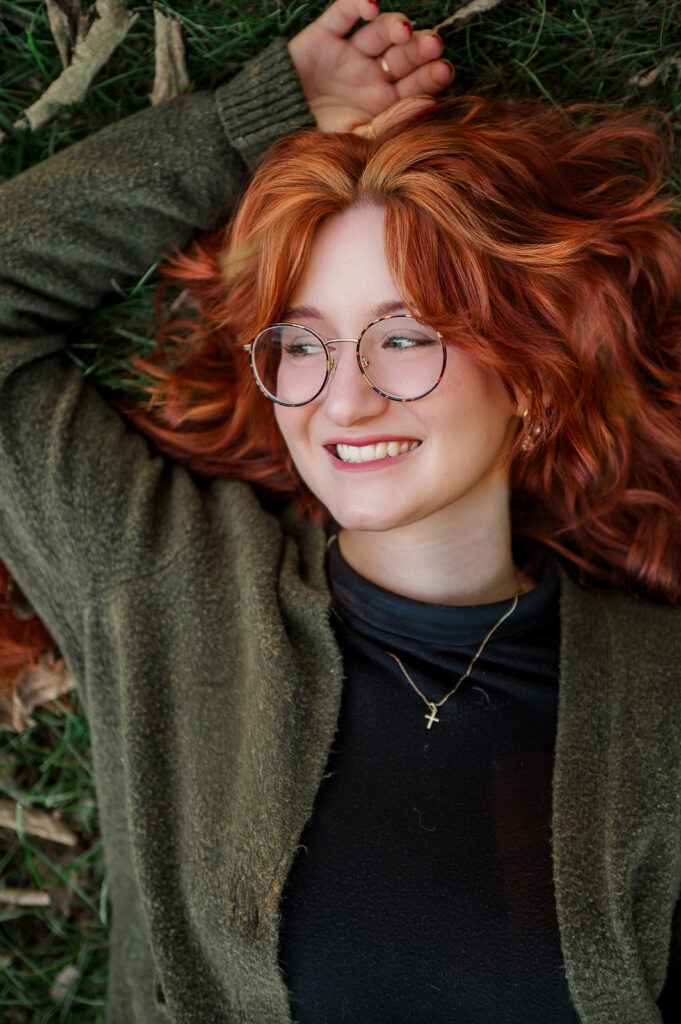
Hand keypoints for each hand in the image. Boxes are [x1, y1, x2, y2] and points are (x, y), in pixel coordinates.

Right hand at [287, 0, 453, 134]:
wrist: (269, 131)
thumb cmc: (315, 143)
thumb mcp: (355, 142)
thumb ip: (390, 126)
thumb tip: (430, 105)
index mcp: (384, 102)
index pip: (416, 83)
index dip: (432, 75)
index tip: (444, 70)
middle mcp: (371, 74)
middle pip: (404, 55)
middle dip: (420, 49)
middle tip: (433, 46)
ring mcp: (350, 54)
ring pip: (379, 32)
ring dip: (395, 26)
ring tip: (404, 30)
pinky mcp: (324, 36)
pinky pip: (343, 14)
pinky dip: (357, 4)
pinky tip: (371, 6)